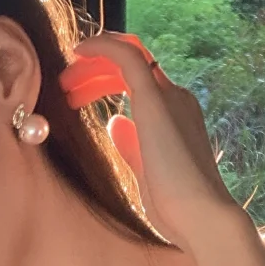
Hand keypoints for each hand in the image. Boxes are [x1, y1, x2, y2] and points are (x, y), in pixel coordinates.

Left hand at [58, 31, 243, 248]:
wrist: (200, 219)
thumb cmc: (175, 207)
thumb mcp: (145, 170)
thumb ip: (131, 144)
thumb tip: (115, 123)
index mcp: (177, 115)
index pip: (140, 82)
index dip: (105, 80)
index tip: (76, 95)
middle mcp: (176, 99)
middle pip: (131, 67)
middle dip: (94, 70)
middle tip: (65, 87)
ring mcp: (169, 97)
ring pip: (128, 57)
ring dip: (93, 64)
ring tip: (65, 82)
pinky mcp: (155, 101)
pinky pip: (128, 57)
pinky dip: (102, 47)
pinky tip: (79, 50)